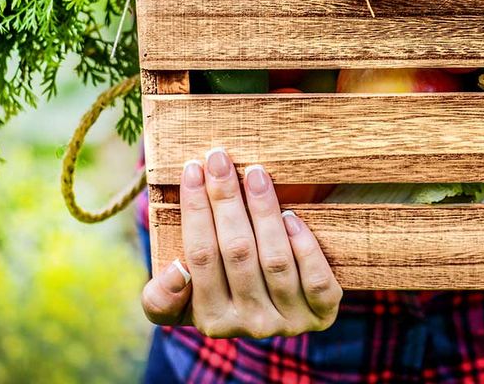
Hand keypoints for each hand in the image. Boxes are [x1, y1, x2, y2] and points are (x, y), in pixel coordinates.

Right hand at [141, 148, 342, 336]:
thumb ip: (162, 296)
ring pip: (275, 260)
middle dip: (225, 199)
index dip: (195, 211)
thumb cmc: (224, 288)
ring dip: (264, 212)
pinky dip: (304, 247)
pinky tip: (292, 216)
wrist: (280, 307)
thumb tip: (175, 272)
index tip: (192, 169)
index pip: (200, 257)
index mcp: (211, 320)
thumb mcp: (183, 300)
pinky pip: (316, 282)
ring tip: (255, 174)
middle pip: (236, 252)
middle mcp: (250, 324)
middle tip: (219, 158)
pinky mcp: (322, 314)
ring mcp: (289, 321)